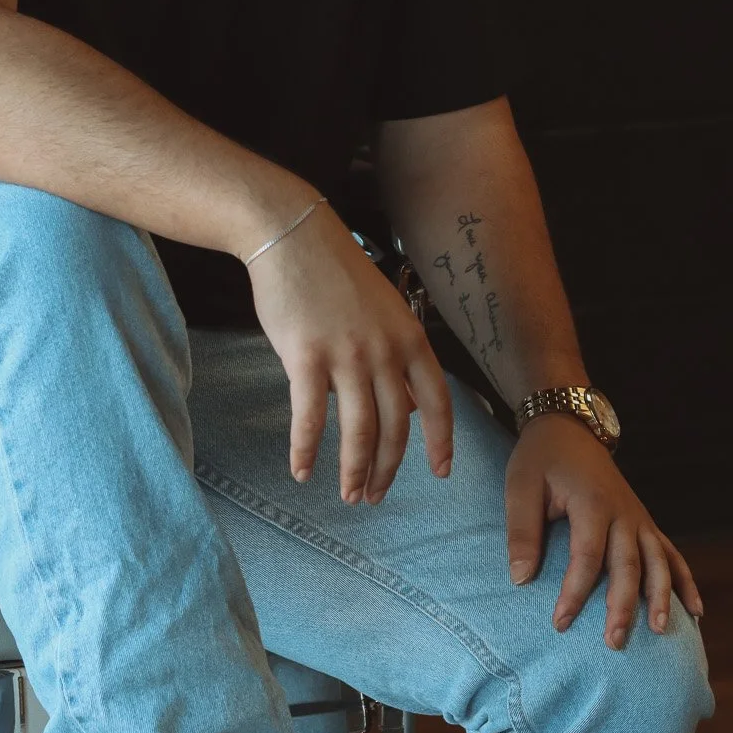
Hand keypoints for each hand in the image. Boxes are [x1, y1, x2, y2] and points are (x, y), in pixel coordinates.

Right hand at [245, 204, 453, 503]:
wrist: (292, 236)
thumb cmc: (334, 274)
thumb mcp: (383, 310)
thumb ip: (396, 355)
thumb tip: (404, 405)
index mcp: (409, 338)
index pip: (437, 401)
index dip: (440, 441)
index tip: (440, 472)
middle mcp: (385, 351)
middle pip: (395, 427)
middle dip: (386, 469)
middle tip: (374, 496)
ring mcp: (347, 354)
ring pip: (358, 431)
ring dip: (353, 470)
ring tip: (348, 494)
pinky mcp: (306, 357)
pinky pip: (309, 418)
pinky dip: (306, 450)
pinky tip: (301, 471)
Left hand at [504, 414, 703, 648]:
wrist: (568, 428)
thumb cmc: (540, 461)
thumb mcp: (520, 488)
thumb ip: (522, 532)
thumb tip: (520, 580)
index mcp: (592, 503)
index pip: (587, 557)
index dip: (575, 592)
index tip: (560, 623)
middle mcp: (623, 513)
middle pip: (629, 565)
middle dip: (623, 606)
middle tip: (614, 643)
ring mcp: (638, 518)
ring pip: (657, 562)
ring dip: (660, 597)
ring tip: (660, 631)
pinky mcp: (644, 521)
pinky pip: (671, 553)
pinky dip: (684, 581)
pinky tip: (695, 610)